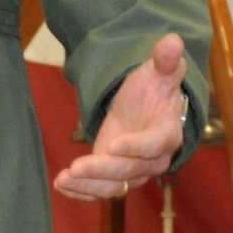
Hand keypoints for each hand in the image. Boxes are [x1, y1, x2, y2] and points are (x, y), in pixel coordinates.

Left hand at [55, 33, 188, 201]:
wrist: (146, 108)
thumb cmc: (154, 89)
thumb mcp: (158, 72)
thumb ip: (165, 61)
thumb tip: (172, 40)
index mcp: (168, 133)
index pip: (154, 144)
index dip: (136, 146)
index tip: (113, 145)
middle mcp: (153, 159)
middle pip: (130, 170)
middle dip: (103, 170)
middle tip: (76, 167)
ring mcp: (134, 171)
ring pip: (115, 185)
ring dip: (88, 185)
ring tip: (63, 179)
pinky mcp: (115, 176)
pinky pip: (101, 190)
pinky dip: (81, 192)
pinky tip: (60, 186)